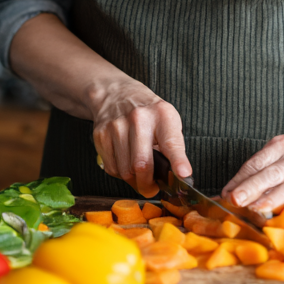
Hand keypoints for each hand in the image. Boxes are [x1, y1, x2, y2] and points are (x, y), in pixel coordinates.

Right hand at [89, 79, 191, 198]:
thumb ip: (173, 147)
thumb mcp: (168, 121)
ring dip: (133, 180)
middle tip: (152, 189)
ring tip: (139, 174)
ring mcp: (117, 125)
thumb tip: (178, 177)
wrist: (117, 94)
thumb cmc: (148, 113)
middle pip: (141, 164)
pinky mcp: (101, 134)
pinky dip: (120, 173)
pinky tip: (125, 164)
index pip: (171, 142)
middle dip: (147, 184)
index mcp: (162, 115)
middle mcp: (138, 118)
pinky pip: (111, 168)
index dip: (178, 161)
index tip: (183, 175)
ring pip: (125, 170)